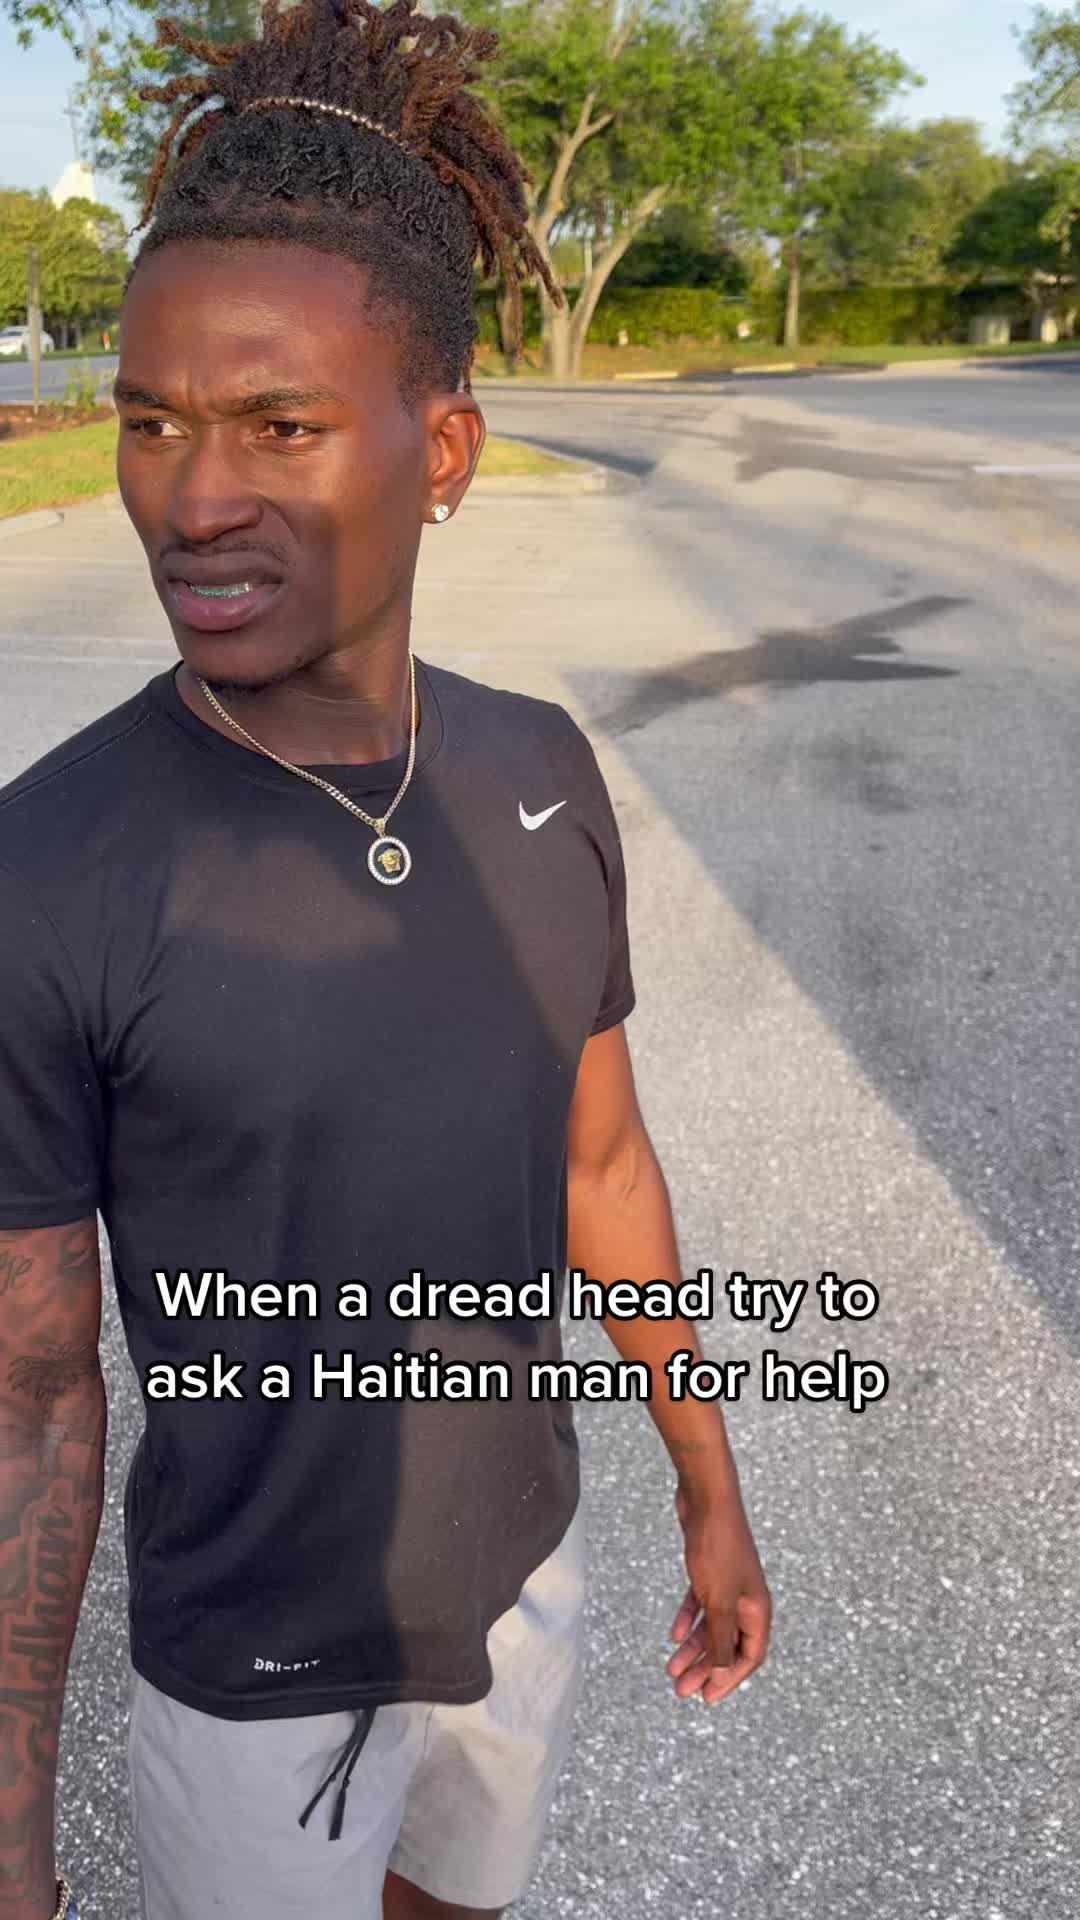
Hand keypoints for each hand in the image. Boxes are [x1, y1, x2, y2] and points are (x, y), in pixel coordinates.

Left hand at [667, 1483, 771, 1705]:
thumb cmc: (718, 1548)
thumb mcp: (718, 1600)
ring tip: (671, 1670)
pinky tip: (674, 1634)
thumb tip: (723, 1672)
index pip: (748, 1656)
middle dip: (705, 1669)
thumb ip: (721, 1637)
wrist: (706, 1500)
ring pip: (712, 1626)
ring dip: (693, 1649)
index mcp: (757, 1610)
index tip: (706, 1698)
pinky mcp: (710, 1571)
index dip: (729, 1679)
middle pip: (727, 1645)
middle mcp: (746, 1600)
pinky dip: (688, 1619)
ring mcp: (728, 1585)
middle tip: (681, 1690)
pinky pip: (701, 1604)